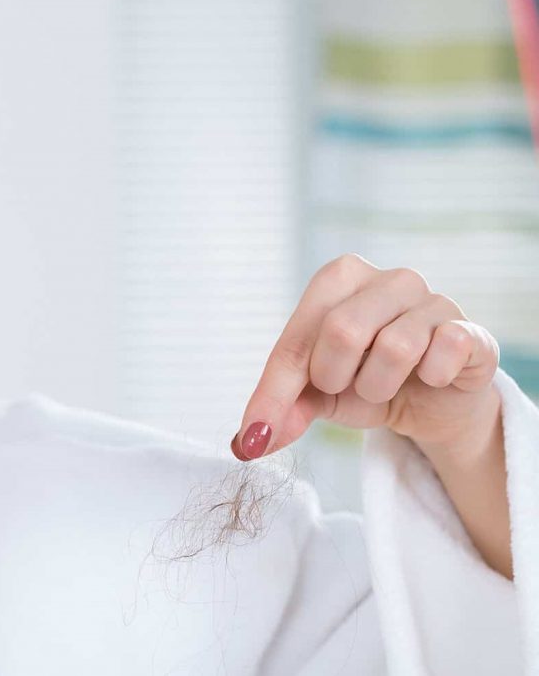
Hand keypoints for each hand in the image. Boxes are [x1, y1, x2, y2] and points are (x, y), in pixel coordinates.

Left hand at [232, 253, 501, 461]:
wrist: (431, 406)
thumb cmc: (366, 382)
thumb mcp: (316, 395)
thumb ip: (282, 409)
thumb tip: (248, 442)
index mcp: (340, 278)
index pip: (297, 335)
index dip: (275, 390)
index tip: (256, 434)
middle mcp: (389, 278)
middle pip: (343, 330)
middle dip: (334, 378)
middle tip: (346, 386)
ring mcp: (435, 299)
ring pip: (394, 347)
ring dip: (379, 385)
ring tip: (384, 384)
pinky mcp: (471, 331)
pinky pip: (444, 352)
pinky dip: (428, 379)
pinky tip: (429, 378)